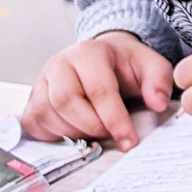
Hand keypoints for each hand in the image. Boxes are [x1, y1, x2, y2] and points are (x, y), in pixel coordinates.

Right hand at [22, 31, 172, 150]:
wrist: (103, 57)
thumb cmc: (125, 64)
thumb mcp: (150, 65)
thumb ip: (159, 81)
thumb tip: (158, 104)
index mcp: (88, 52)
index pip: (98, 90)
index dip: (115, 119)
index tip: (129, 140)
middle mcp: (59, 64)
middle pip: (65, 102)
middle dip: (92, 126)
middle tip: (111, 135)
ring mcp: (41, 82)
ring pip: (47, 115)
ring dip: (74, 132)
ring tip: (97, 130)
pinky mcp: (32, 100)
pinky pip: (34, 123)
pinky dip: (55, 135)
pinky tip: (76, 132)